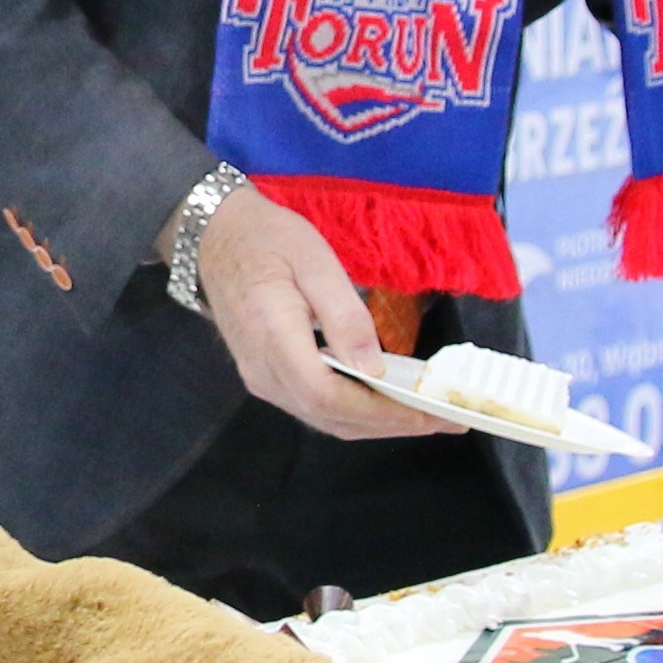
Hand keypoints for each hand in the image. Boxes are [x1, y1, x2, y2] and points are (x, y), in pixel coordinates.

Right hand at [185, 178, 451, 439]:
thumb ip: (344, 314)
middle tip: (446, 420)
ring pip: (324, 420)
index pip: (328, 396)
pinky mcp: (267, 378)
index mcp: (273, 337)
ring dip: (377, 424)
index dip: (380, 412)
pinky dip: (356, 412)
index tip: (426, 413)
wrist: (217, 238)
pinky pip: (315, 408)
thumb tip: (374, 367)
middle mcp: (263, 371)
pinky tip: (387, 401)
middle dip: (391, 425)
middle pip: (331, 418)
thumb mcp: (314, 260)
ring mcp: (262, 379)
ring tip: (426, 415)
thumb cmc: (268, 240)